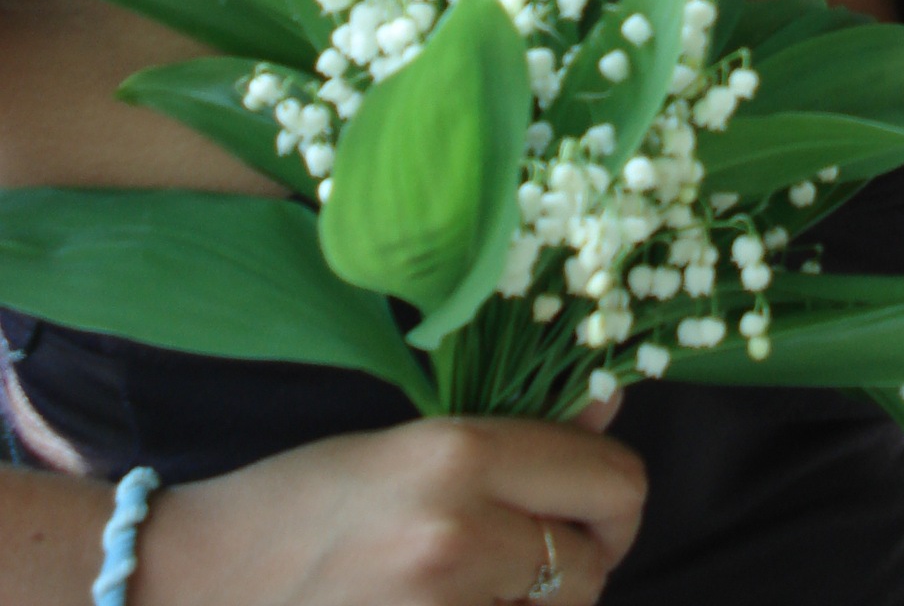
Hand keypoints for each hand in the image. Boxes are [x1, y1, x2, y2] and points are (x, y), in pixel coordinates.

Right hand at [136, 415, 646, 605]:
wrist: (202, 579)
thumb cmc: (305, 497)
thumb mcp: (415, 440)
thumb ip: (522, 431)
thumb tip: (612, 404)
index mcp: (458, 454)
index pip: (614, 481)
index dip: (609, 493)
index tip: (582, 500)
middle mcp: (458, 532)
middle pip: (596, 560)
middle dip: (579, 556)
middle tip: (525, 547)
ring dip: (538, 603)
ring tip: (470, 582)